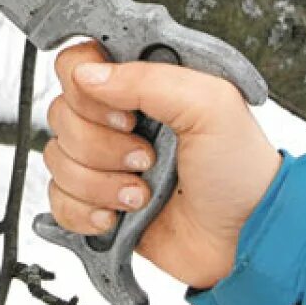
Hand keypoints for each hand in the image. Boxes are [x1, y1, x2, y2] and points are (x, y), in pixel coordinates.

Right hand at [43, 41, 280, 288]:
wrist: (248, 240)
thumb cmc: (241, 171)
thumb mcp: (211, 106)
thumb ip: (148, 80)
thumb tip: (88, 76)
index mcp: (140, 85)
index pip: (77, 65)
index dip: (86, 90)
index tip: (124, 115)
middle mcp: (115, 118)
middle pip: (61, 115)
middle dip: (102, 147)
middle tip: (146, 158)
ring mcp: (103, 161)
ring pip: (57, 159)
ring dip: (100, 183)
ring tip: (142, 194)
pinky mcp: (95, 201)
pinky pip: (58, 199)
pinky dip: (85, 211)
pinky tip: (118, 216)